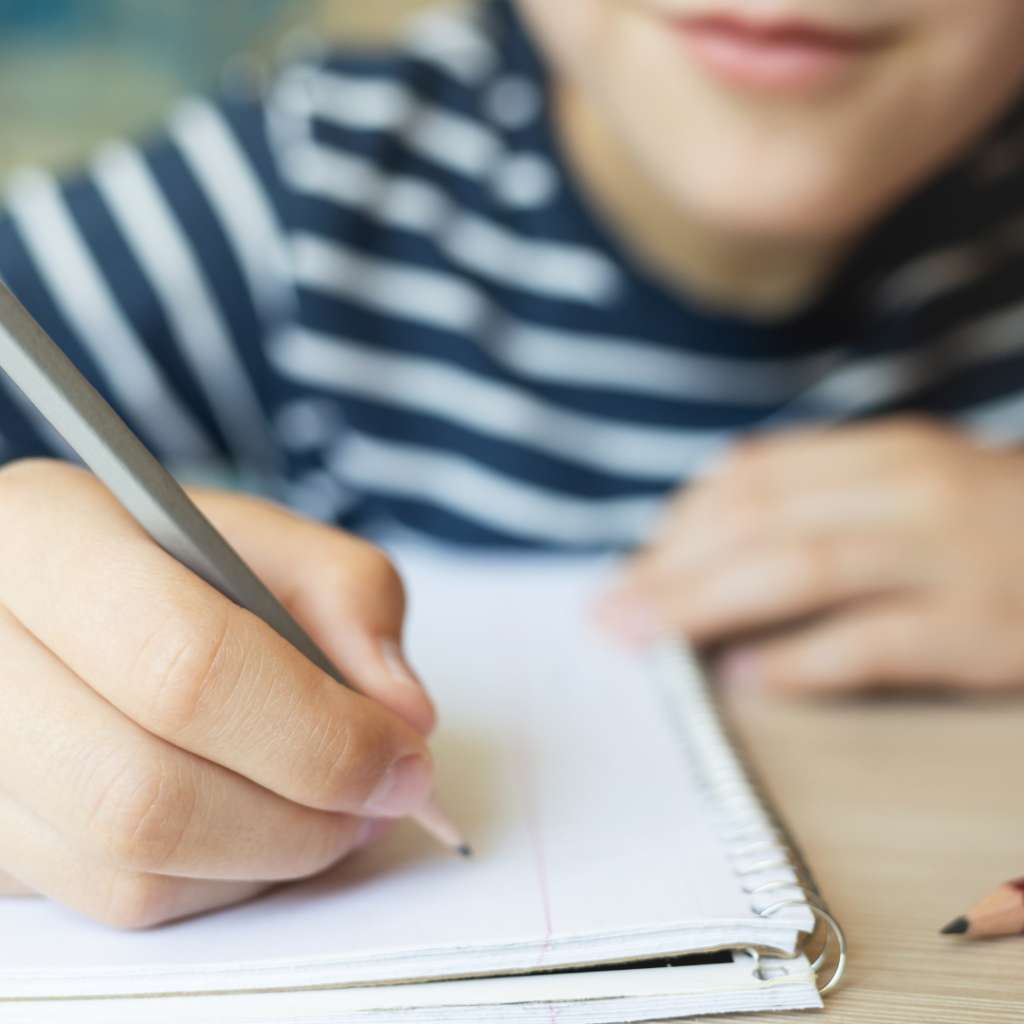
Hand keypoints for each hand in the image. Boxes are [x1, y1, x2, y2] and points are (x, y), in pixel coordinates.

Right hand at [0, 459, 434, 925]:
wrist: (79, 590)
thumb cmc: (177, 559)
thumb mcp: (272, 539)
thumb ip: (352, 598)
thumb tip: (403, 714)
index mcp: (43, 535)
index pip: (186, 664)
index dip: (316, 733)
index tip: (402, 756)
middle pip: (144, 791)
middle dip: (300, 816)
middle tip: (381, 799)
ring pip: (127, 865)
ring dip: (266, 860)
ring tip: (334, 813)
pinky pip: (112, 897)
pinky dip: (216, 880)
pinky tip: (259, 827)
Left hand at [599, 418, 1023, 693]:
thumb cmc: (1003, 523)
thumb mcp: (916, 487)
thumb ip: (826, 505)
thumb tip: (717, 555)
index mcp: (888, 453)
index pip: (754, 478)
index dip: (680, 524)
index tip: (635, 565)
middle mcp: (913, 491)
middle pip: (760, 521)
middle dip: (670, 569)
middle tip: (609, 614)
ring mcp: (952, 557)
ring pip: (799, 570)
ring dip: (704, 606)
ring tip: (645, 640)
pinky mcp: (983, 627)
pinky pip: (870, 643)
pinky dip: (798, 662)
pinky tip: (745, 679)